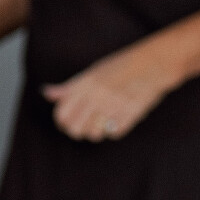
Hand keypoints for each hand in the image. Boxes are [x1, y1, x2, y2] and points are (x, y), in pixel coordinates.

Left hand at [42, 39, 175, 141]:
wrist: (153, 64)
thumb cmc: (120, 67)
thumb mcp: (92, 72)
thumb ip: (69, 87)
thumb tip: (46, 93)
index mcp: (84, 84)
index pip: (62, 115)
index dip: (63, 122)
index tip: (70, 121)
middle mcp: (95, 96)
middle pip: (75, 130)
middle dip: (79, 130)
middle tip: (87, 124)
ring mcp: (112, 107)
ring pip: (93, 135)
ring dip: (98, 131)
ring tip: (105, 120)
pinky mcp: (128, 115)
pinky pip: (114, 134)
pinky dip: (116, 129)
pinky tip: (121, 117)